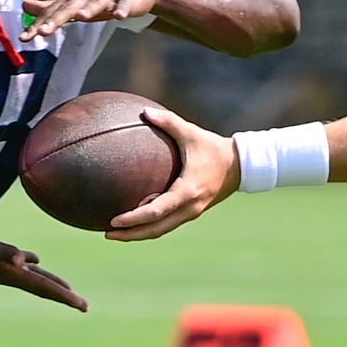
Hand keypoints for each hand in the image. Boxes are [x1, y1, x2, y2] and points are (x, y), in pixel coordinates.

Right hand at [0, 225, 86, 311]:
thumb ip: (5, 253)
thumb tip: (23, 260)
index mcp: (13, 274)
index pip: (45, 288)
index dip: (65, 297)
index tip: (83, 306)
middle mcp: (11, 275)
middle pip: (44, 288)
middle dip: (64, 296)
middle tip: (83, 305)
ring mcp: (3, 269)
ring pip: (34, 278)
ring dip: (51, 283)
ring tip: (66, 288)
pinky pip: (21, 265)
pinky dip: (33, 265)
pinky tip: (35, 261)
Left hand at [21, 0, 163, 40]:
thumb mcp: (76, 1)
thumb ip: (51, 7)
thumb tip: (24, 6)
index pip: (53, 11)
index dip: (38, 23)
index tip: (24, 38)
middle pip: (71, 7)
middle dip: (57, 19)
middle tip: (42, 31)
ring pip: (97, 3)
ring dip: (89, 9)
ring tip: (80, 16)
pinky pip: (124, 5)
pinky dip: (122, 9)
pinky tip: (119, 16)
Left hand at [107, 107, 240, 240]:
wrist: (240, 166)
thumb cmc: (214, 148)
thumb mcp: (191, 133)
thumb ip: (168, 121)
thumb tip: (144, 112)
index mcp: (186, 191)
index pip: (155, 212)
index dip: (133, 219)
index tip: (113, 220)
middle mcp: (189, 207)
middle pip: (155, 230)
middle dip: (131, 235)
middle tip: (107, 233)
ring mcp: (191, 213)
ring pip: (161, 231)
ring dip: (139, 234)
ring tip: (117, 233)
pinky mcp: (192, 212)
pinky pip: (168, 224)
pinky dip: (151, 226)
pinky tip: (135, 221)